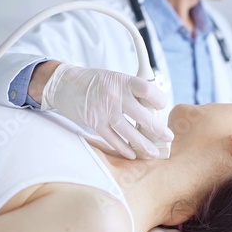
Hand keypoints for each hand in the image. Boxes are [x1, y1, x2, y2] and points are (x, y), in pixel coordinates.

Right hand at [41, 63, 173, 158]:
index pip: (148, 90)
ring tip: (154, 151)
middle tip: (168, 136)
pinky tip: (133, 154)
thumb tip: (151, 108)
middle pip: (143, 116)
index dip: (159, 100)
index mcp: (122, 81)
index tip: (162, 107)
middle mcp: (114, 95)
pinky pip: (113, 139)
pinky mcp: (94, 123)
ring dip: (144, 144)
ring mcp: (104, 111)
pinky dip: (124, 148)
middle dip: (158, 129)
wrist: (63, 84)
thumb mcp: (114, 78)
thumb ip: (131, 91)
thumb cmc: (93, 81)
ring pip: (129, 132)